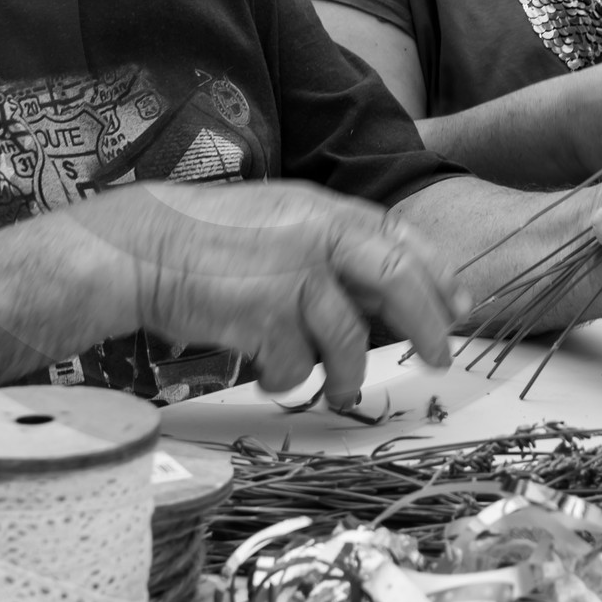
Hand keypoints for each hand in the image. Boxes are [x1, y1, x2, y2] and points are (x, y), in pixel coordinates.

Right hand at [65, 180, 467, 408]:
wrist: (141, 249)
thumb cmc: (207, 241)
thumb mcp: (279, 224)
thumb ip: (330, 250)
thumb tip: (385, 300)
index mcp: (324, 209)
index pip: (402, 238)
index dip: (440, 275)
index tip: (461, 306)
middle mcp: (317, 235)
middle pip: (399, 282)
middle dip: (428, 326)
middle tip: (440, 358)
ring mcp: (292, 274)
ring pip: (349, 340)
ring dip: (348, 376)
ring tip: (340, 392)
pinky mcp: (264, 314)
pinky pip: (296, 366)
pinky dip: (288, 380)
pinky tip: (271, 374)